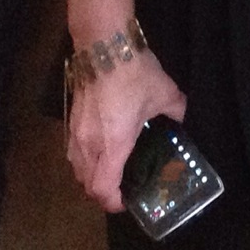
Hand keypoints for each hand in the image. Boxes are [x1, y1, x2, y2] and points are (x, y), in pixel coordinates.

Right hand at [65, 51, 186, 212]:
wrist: (105, 48)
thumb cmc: (135, 73)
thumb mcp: (166, 94)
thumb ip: (175, 112)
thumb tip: (178, 120)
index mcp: (114, 144)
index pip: (103, 188)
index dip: (113, 202)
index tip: (127, 201)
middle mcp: (89, 145)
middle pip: (87, 185)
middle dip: (103, 192)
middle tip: (123, 186)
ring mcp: (76, 134)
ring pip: (77, 170)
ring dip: (92, 177)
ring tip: (113, 170)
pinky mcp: (70, 122)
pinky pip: (74, 153)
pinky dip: (85, 160)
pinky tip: (101, 149)